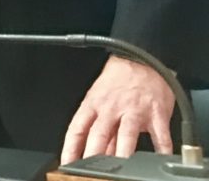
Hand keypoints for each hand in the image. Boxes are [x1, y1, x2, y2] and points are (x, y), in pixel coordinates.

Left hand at [60, 55, 174, 163]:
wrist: (142, 59)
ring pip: (125, 135)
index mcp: (94, 104)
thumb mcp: (99, 97)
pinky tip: (160, 159)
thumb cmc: (118, 79)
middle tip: (91, 170)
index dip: (70, 147)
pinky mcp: (156, 114)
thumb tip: (94, 152)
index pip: (77, 128)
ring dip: (122, 152)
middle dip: (93, 154)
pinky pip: (160, 136)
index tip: (68, 162)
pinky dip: (161, 150)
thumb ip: (99, 125)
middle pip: (99, 134)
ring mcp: (134, 111)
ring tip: (120, 166)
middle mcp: (112, 108)